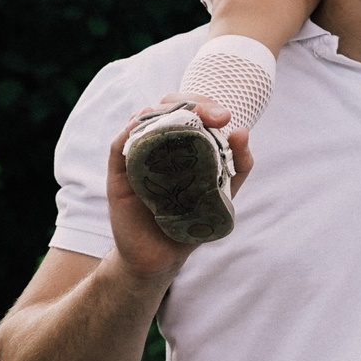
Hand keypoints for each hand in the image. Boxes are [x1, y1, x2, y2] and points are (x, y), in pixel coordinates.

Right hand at [106, 96, 251, 281]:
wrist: (163, 258)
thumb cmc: (192, 220)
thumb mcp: (222, 190)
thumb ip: (238, 164)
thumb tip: (242, 131)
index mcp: (183, 144)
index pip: (190, 108)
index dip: (206, 104)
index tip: (225, 118)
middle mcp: (158, 146)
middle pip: (166, 105)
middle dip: (191, 103)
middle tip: (214, 117)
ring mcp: (137, 158)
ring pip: (142, 118)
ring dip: (163, 110)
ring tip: (187, 118)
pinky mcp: (118, 176)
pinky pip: (119, 145)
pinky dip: (133, 130)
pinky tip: (149, 127)